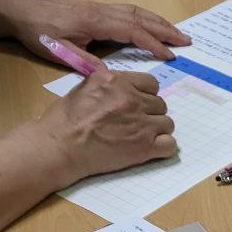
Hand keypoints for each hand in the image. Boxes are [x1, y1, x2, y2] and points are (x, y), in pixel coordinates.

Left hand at [8, 0, 190, 70]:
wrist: (22, 13)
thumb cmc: (41, 34)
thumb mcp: (63, 53)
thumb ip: (89, 64)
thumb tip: (113, 76)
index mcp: (97, 22)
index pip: (133, 31)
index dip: (153, 43)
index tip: (170, 55)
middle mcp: (103, 12)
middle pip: (141, 17)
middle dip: (165, 29)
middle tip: (186, 41)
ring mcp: (101, 9)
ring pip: (137, 12)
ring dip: (159, 22)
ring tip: (177, 33)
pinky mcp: (97, 10)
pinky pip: (128, 11)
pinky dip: (146, 18)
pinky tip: (152, 25)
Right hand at [39, 68, 177, 183]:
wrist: (62, 146)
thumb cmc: (65, 119)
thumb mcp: (85, 87)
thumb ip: (109, 85)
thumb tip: (122, 88)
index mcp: (117, 81)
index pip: (151, 83)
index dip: (146, 95)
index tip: (138, 104)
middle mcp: (132, 99)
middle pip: (160, 104)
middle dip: (151, 113)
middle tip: (137, 123)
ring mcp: (140, 124)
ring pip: (167, 123)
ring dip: (158, 130)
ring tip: (142, 137)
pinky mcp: (143, 147)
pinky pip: (169, 145)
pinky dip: (163, 148)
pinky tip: (152, 149)